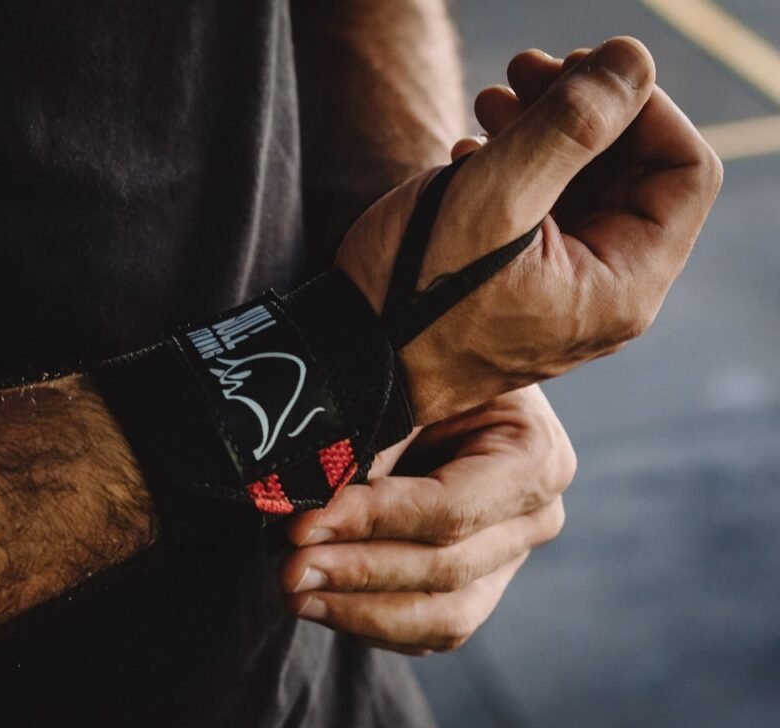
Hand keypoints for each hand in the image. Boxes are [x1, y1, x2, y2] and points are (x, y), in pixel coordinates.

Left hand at [279, 385, 574, 653]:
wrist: (458, 367)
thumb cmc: (434, 365)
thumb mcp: (411, 384)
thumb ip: (377, 439)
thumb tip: (316, 495)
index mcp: (534, 458)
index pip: (449, 509)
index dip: (372, 523)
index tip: (303, 525)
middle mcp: (535, 518)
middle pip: (446, 569)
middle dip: (358, 573)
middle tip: (289, 570)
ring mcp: (510, 559)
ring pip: (443, 617)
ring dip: (361, 612)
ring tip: (296, 595)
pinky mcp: (480, 585)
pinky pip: (430, 629)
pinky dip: (372, 622)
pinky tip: (321, 603)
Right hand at [336, 37, 722, 423]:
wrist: (349, 358)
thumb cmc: (413, 293)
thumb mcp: (491, 199)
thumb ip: (570, 127)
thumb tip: (634, 63)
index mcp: (621, 287)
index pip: (686, 171)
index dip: (644, 106)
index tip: (577, 72)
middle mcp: (606, 297)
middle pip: (636, 176)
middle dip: (586, 112)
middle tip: (522, 71)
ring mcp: (565, 296)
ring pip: (588, 191)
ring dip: (547, 133)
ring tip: (491, 101)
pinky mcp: (526, 290)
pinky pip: (548, 218)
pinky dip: (521, 172)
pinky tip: (474, 152)